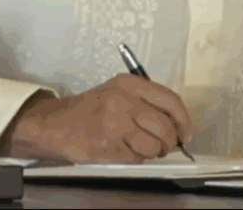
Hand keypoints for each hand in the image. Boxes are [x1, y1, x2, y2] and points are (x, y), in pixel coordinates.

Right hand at [3, 74, 194, 163]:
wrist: (56, 123)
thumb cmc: (90, 109)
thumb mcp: (119, 92)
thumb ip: (147, 102)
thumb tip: (178, 125)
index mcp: (128, 84)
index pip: (170, 100)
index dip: (184, 120)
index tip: (186, 133)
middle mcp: (122, 100)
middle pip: (164, 126)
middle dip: (170, 141)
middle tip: (166, 145)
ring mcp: (114, 123)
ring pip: (153, 146)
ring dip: (153, 152)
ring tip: (142, 146)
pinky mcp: (108, 145)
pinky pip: (137, 157)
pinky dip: (136, 157)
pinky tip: (124, 148)